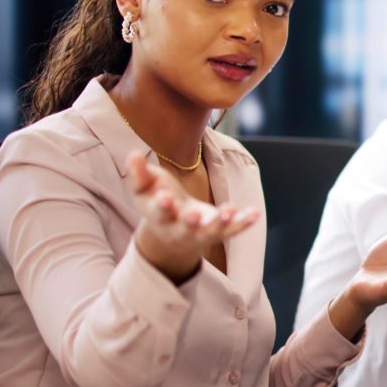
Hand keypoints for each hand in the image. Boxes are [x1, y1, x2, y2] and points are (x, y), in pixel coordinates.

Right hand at [126, 150, 258, 282]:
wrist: (171, 231)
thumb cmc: (156, 202)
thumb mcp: (144, 189)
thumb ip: (138, 174)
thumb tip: (132, 154)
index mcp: (160, 217)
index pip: (160, 213)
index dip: (162, 206)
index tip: (164, 197)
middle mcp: (181, 228)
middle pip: (186, 228)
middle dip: (189, 222)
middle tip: (194, 215)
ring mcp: (201, 232)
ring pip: (212, 231)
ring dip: (221, 222)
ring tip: (230, 210)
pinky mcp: (219, 231)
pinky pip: (233, 229)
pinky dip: (244, 223)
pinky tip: (254, 213)